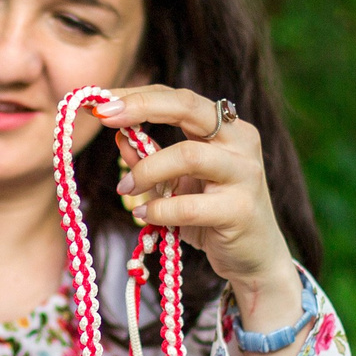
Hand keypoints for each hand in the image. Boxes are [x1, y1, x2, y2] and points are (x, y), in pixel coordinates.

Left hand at [97, 84, 300, 328]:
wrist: (255, 258)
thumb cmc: (213, 216)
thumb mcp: (177, 184)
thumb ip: (151, 158)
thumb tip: (118, 135)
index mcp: (227, 128)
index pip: (179, 98)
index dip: (138, 96)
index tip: (101, 102)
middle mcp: (241, 141)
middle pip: (187, 107)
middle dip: (141, 107)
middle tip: (105, 116)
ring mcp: (245, 174)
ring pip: (187, 154)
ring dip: (146, 170)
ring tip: (126, 188)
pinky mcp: (241, 210)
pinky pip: (188, 204)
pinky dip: (158, 209)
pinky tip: (145, 215)